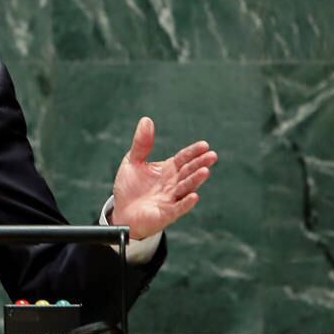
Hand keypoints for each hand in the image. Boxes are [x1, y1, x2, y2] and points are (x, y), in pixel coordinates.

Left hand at [110, 117, 215, 239]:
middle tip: (211, 156)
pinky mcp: (166, 213)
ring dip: (195, 180)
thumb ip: (141, 143)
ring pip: (186, 188)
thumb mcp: (133, 161)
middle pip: (188, 171)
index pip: (184, 158)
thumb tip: (146, 120)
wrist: (122, 212)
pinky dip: (186, 202)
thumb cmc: (130, 188)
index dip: (193, 152)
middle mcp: (173, 183)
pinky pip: (178, 208)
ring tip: (205, 171)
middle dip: (200, 164)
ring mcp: (171, 199)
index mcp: (168, 169)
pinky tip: (194, 196)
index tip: (204, 145)